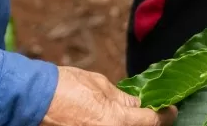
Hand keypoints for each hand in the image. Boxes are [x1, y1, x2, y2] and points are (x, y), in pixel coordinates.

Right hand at [42, 67, 175, 125]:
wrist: (34, 100)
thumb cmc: (65, 87)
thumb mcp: (99, 84)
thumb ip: (122, 98)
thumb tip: (137, 104)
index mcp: (117, 121)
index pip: (152, 121)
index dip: (165, 115)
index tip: (171, 109)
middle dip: (148, 121)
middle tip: (153, 111)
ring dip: (132, 123)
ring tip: (135, 113)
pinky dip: (117, 125)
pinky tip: (115, 118)